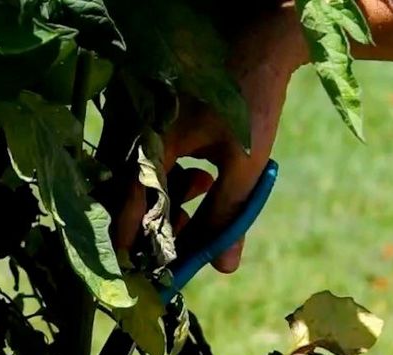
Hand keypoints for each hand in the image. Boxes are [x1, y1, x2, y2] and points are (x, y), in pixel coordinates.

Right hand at [114, 4, 306, 272]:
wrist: (261, 44)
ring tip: (204, 193)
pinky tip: (202, 178)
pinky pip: (151, 166)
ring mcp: (143, 126)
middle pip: (133, 196)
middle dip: (158, 224)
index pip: (132, 202)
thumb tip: (221, 268)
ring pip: (143, 183)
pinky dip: (173, 183)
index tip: (138, 271)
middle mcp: (140, 134)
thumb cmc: (253, 103)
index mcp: (155, 143)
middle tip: (186, 236)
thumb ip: (228, 219)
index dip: (133, 240)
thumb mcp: (244, 168)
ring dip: (170, 203)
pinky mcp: (153, 124)